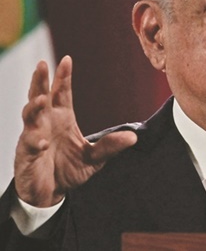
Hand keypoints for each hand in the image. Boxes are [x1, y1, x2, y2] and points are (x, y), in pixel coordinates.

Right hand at [14, 56, 136, 206]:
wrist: (50, 193)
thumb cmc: (69, 170)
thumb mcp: (94, 158)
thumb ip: (110, 146)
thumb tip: (133, 137)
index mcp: (62, 118)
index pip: (62, 93)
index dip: (63, 77)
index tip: (67, 59)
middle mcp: (46, 123)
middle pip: (40, 96)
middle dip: (40, 81)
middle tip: (42, 65)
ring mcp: (34, 137)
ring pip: (30, 116)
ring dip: (34, 107)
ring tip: (41, 99)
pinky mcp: (26, 155)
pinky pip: (29, 145)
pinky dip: (34, 142)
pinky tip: (42, 143)